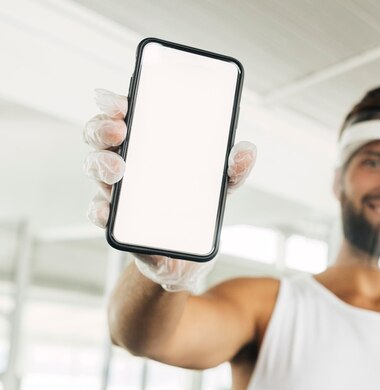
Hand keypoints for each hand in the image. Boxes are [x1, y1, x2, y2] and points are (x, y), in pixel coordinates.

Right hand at [83, 89, 255, 292]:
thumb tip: (246, 150)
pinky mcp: (116, 222)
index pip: (124, 115)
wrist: (189, 257)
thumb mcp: (222, 186)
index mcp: (148, 145)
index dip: (116, 103)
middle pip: (100, 136)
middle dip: (102, 128)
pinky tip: (109, 212)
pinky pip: (99, 213)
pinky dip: (101, 212)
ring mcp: (118, 191)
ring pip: (95, 168)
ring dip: (101, 165)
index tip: (123, 103)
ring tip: (118, 170)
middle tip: (119, 132)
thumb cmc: (199, 209)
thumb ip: (235, 168)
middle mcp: (127, 162)